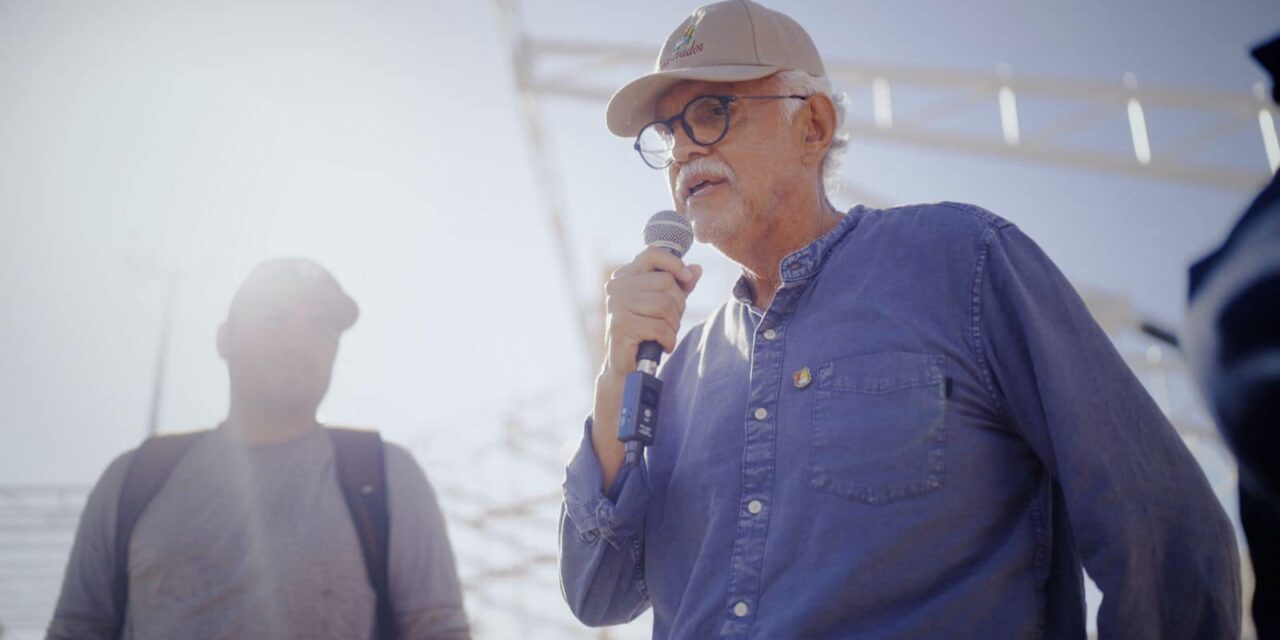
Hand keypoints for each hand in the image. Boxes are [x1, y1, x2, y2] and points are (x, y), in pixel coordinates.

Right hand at [600, 247, 702, 380]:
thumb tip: (696, 268)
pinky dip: (667, 340)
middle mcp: (617, 286)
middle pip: (666, 282)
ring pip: (664, 304)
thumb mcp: (666, 306)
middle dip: (677, 305)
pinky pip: (659, 327)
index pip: (652, 254)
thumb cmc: (646, 333)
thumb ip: (680, 286)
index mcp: (625, 276)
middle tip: (669, 322)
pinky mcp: (620, 325)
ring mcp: (616, 305)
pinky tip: (662, 345)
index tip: (687, 278)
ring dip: (673, 325)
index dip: (675, 264)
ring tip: (664, 335)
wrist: (627, 368)